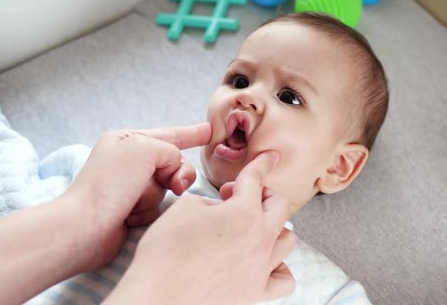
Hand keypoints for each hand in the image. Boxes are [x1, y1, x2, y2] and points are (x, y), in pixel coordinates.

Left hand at [62, 123, 210, 270]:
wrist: (85, 226)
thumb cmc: (110, 184)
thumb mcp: (145, 148)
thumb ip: (171, 151)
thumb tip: (173, 175)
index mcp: (126, 140)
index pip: (169, 135)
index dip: (192, 134)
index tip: (210, 132)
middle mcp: (127, 161)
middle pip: (173, 163)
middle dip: (176, 175)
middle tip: (175, 185)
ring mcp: (129, 187)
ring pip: (166, 187)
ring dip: (155, 196)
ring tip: (134, 203)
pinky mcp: (130, 210)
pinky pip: (157, 207)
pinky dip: (147, 212)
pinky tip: (129, 217)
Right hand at [108, 151, 296, 303]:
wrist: (159, 295)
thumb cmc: (166, 251)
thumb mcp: (185, 208)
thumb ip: (211, 201)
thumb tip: (220, 209)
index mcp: (244, 213)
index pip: (256, 179)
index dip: (262, 163)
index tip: (271, 156)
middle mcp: (260, 239)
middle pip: (279, 206)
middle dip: (263, 194)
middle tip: (240, 197)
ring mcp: (261, 268)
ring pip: (287, 240)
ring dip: (274, 227)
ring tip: (253, 228)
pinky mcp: (256, 293)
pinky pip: (284, 279)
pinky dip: (280, 267)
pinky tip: (265, 262)